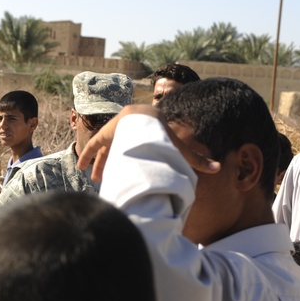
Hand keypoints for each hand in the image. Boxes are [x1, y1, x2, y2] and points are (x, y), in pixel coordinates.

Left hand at [78, 105, 219, 181]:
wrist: (145, 121)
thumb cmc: (162, 134)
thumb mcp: (179, 149)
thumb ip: (196, 159)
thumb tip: (219, 168)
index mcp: (142, 140)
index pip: (136, 152)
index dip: (130, 163)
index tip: (126, 175)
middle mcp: (127, 137)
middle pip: (118, 152)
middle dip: (113, 165)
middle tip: (107, 179)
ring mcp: (113, 134)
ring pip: (104, 151)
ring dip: (100, 164)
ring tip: (96, 178)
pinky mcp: (102, 134)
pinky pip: (91, 146)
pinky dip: (86, 156)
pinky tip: (81, 167)